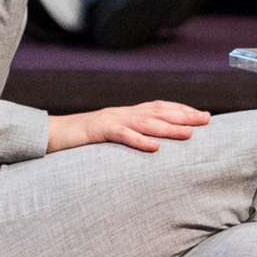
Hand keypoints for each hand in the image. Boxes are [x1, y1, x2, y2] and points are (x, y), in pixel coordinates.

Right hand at [47, 100, 211, 153]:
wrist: (49, 135)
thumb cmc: (81, 139)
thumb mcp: (111, 136)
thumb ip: (130, 136)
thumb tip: (154, 147)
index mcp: (126, 113)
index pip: (159, 107)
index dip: (182, 110)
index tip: (204, 116)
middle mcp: (122, 113)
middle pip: (158, 112)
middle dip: (184, 116)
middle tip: (207, 120)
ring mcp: (110, 120)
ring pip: (144, 122)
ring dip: (168, 128)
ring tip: (189, 134)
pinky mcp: (97, 131)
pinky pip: (121, 136)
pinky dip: (138, 141)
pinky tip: (154, 148)